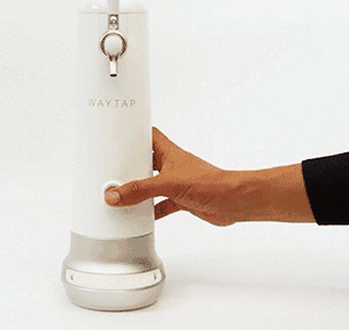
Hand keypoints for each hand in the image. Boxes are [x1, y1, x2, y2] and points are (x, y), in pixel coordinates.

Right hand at [104, 127, 314, 225]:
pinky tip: (144, 215)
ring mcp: (177, 182)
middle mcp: (173, 165)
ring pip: (153, 184)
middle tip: (116, 170)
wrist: (232, 201)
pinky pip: (162, 203)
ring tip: (124, 193)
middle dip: (132, 165)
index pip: (149, 135)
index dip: (135, 133)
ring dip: (141, 189)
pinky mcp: (183, 199)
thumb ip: (140, 190)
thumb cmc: (210, 182)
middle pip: (147, 161)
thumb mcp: (167, 184)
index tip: (120, 135)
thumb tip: (116, 194)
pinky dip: (152, 209)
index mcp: (169, 152)